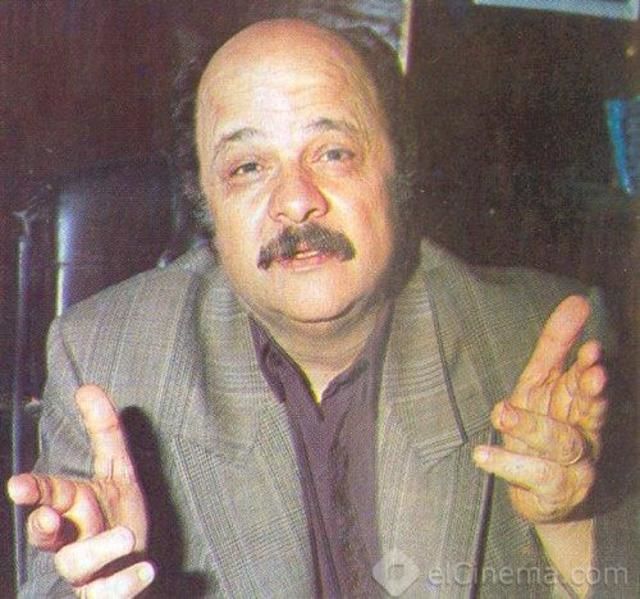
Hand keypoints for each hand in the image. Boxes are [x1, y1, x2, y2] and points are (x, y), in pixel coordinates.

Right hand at [7, 385, 154, 596]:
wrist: (137, 566)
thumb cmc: (119, 516)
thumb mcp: (118, 471)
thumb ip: (104, 433)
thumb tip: (87, 387)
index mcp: (74, 507)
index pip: (49, 495)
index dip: (34, 490)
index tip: (18, 486)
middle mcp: (73, 539)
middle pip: (45, 536)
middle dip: (42, 527)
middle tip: (51, 518)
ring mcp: (88, 571)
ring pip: (75, 566)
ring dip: (98, 550)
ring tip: (126, 536)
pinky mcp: (107, 593)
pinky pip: (110, 595)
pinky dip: (125, 584)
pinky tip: (145, 569)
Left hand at [473, 295, 607, 522]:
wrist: (544, 495)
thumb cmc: (542, 427)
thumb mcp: (542, 383)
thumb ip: (556, 345)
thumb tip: (578, 300)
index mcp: (579, 405)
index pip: (589, 384)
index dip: (590, 368)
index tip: (592, 350)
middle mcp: (584, 434)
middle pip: (589, 413)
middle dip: (589, 394)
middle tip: (589, 375)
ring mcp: (573, 467)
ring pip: (560, 444)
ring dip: (532, 426)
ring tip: (500, 411)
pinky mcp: (552, 493)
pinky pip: (534, 476)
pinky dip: (506, 464)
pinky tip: (480, 454)